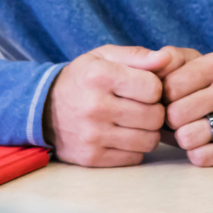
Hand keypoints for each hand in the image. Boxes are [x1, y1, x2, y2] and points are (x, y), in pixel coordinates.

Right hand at [44, 45, 169, 166]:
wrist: (43, 108)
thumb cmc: (84, 79)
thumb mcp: (104, 57)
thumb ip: (138, 55)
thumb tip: (168, 58)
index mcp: (99, 76)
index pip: (153, 88)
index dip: (156, 88)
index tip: (145, 88)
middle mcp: (95, 107)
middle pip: (155, 116)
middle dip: (156, 111)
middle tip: (144, 107)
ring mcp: (92, 135)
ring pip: (149, 140)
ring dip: (148, 132)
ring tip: (135, 121)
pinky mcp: (91, 157)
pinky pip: (135, 157)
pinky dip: (136, 148)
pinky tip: (124, 135)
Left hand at [158, 48, 212, 166]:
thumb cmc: (209, 87)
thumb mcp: (192, 64)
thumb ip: (168, 59)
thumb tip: (153, 61)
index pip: (169, 87)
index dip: (164, 97)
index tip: (173, 99)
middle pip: (175, 114)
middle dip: (172, 120)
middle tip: (182, 117)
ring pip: (186, 138)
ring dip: (183, 139)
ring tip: (193, 130)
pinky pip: (201, 157)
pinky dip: (197, 154)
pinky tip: (206, 144)